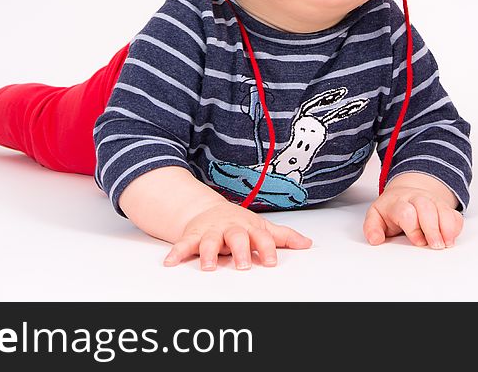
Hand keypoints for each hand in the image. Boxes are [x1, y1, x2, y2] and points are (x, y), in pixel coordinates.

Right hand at [163, 201, 312, 270]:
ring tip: (207, 267)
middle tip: (243, 266)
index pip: (261, 237)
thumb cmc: (239, 223)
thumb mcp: (262, 227)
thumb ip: (283, 237)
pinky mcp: (193, 236)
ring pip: (209, 241)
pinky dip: (176, 252)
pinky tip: (170, 262)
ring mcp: (211, 232)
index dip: (266, 249)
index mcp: (249, 227)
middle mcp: (230, 229)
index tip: (270, 262)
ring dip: (207, 253)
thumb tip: (307, 244)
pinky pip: (183, 244)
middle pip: (236, 237)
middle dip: (239, 250)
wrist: (209, 210)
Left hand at [363, 173, 462, 248]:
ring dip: (447, 228)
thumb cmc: (391, 209)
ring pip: (443, 210)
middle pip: (426, 208)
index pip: (406, 211)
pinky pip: (454, 214)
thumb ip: (372, 228)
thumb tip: (375, 240)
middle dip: (432, 229)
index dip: (413, 227)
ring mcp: (432, 201)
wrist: (405, 193)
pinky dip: (455, 227)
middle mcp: (416, 199)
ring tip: (446, 244)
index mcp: (398, 202)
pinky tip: (451, 238)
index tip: (417, 241)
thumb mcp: (376, 216)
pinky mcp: (444, 207)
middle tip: (435, 245)